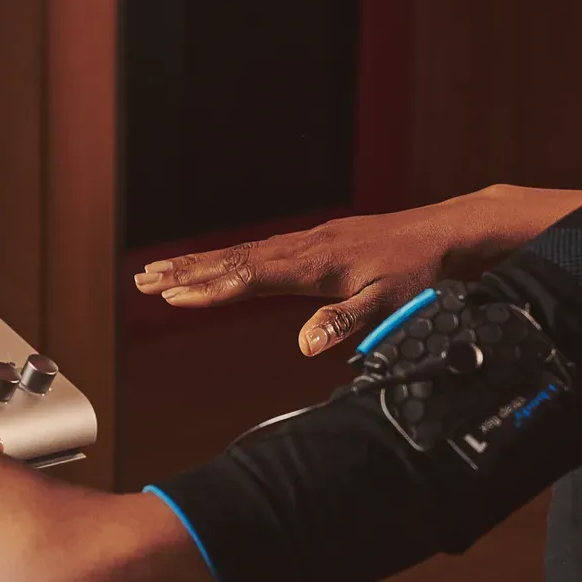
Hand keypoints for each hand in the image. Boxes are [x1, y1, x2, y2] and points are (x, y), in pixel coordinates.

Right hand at [132, 203, 482, 355]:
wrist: (440, 234)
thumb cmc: (416, 272)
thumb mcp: (388, 304)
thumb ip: (345, 323)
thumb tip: (305, 347)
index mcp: (315, 264)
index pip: (252, 277)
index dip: (213, 290)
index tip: (174, 298)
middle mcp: (302, 248)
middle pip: (232, 260)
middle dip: (185, 272)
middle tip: (141, 282)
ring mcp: (304, 242)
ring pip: (239, 253)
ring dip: (196, 264)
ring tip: (156, 274)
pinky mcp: (310, 243)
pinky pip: (255, 251)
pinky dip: (223, 259)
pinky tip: (208, 265)